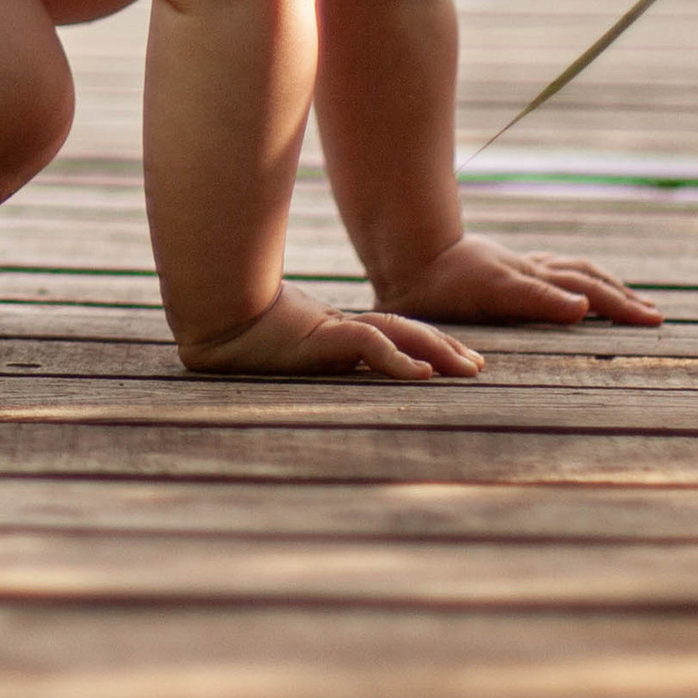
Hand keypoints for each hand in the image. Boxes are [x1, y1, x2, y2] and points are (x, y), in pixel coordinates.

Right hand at [176, 282, 484, 379]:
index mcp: (337, 335)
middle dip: (445, 347)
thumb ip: (313, 357)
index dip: (426, 345)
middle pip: (406, 332)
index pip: (392, 336)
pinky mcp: (325, 334)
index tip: (456, 361)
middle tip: (479, 365)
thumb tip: (319, 361)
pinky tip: (423, 373)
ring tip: (468, 367)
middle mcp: (343, 330)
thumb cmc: (244, 342)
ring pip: (399, 335)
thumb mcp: (289, 356)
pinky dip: (399, 360)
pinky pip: (370, 347)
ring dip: (437, 351)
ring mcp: (336, 330)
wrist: (219, 324)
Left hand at [376, 231, 661, 325]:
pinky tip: (574, 290)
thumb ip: (536, 300)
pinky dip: (575, 279)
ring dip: (603, 286)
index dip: (619, 306)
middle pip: (585, 279)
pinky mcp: (503, 268)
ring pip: (571, 271)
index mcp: (530, 280)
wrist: (403, 253)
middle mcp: (529, 271)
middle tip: (655, 316)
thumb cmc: (437, 284)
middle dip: (621, 298)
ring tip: (628, 300)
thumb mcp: (488, 294)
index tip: (656, 321)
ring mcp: (516, 267)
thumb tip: (584, 309)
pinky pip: (551, 271)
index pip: (586, 293)